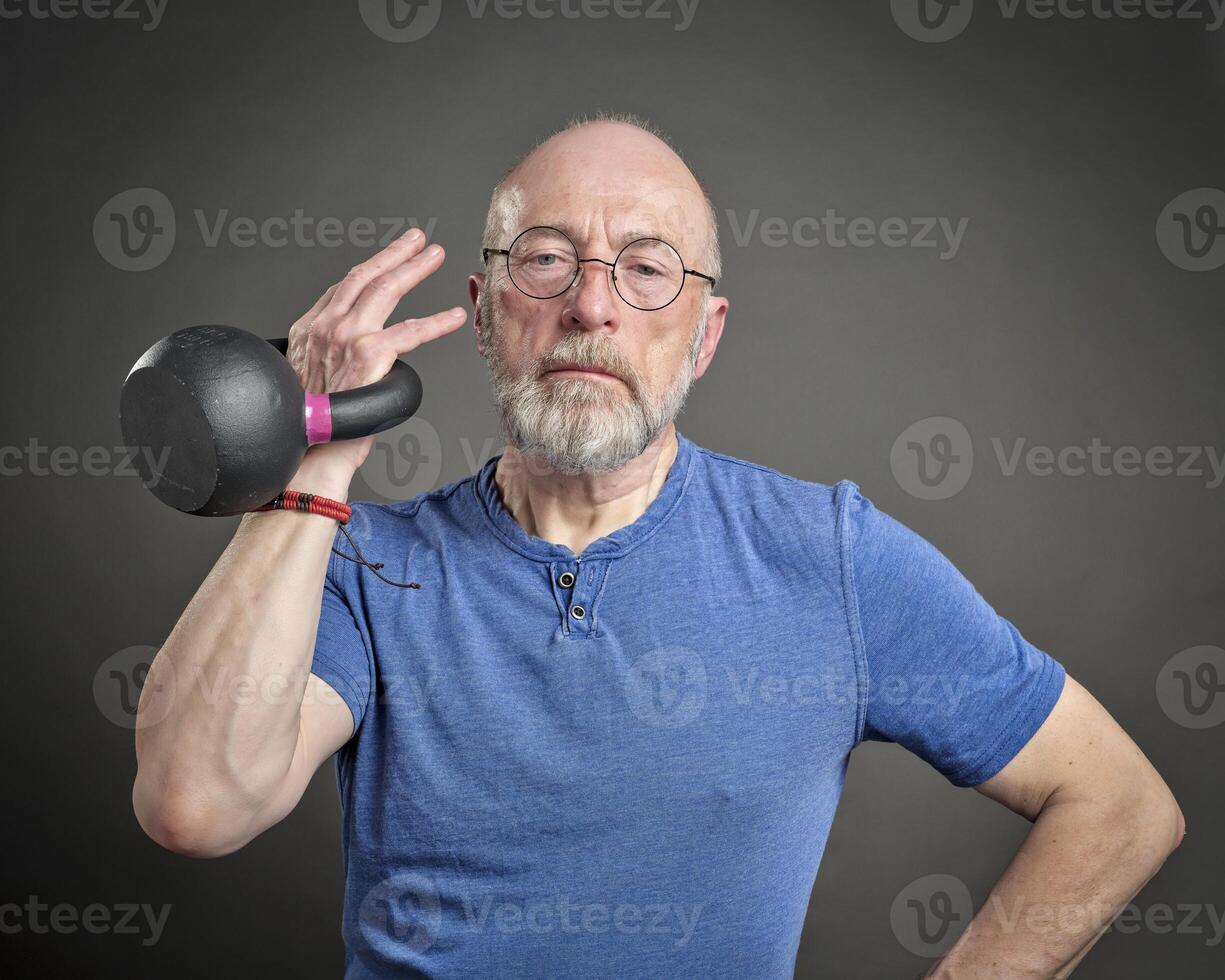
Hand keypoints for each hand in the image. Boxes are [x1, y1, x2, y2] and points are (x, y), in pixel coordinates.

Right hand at [285, 228, 467, 476]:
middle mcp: (324, 326)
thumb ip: (328, 357)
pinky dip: (436, 323)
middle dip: (394, 253)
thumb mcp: (308, 379)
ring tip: (435, 256)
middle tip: (416, 240)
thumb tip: (349, 357)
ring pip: (385, 289)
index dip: (369, 267)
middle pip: (363, 276)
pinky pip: (409, 331)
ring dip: (414, 268)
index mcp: (308, 330)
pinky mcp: (367, 352)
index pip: (341, 289)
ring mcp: (345, 336)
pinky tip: (454, 317)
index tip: (388, 257)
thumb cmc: (311, 426)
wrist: (307, 450)